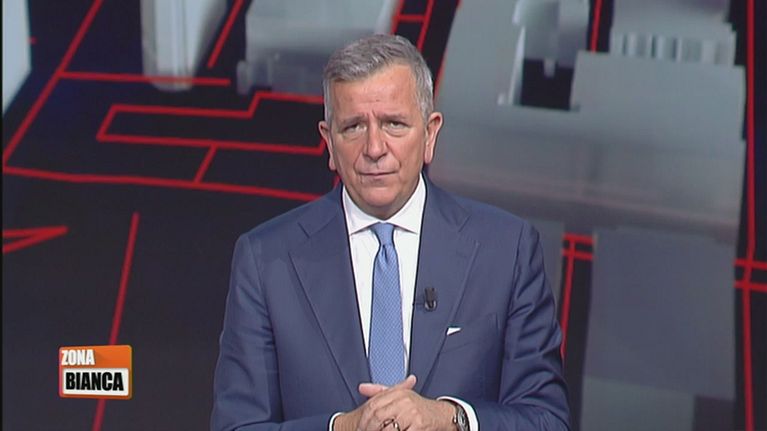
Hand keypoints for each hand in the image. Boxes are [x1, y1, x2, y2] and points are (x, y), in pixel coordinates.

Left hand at [334, 375, 455, 430]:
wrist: (441, 414)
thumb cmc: (418, 407)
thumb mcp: (399, 395)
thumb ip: (380, 392)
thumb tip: (361, 388)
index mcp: (398, 393)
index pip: (373, 405)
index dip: (364, 418)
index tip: (360, 426)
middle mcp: (404, 401)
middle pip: (378, 417)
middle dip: (370, 428)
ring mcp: (412, 413)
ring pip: (388, 429)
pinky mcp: (419, 425)